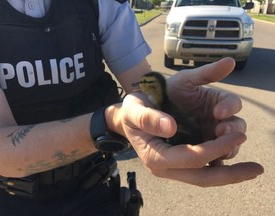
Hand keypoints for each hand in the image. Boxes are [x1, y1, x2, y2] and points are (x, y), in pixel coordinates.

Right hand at [118, 57, 263, 186]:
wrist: (132, 114)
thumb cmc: (133, 109)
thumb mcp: (134, 108)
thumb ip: (149, 116)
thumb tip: (171, 127)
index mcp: (155, 156)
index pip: (191, 158)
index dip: (215, 148)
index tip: (236, 134)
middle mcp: (168, 165)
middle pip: (203, 177)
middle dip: (231, 174)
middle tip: (256, 169)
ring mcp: (177, 163)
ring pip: (207, 172)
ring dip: (227, 160)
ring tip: (238, 139)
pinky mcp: (183, 157)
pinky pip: (206, 165)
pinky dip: (221, 158)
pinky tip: (231, 147)